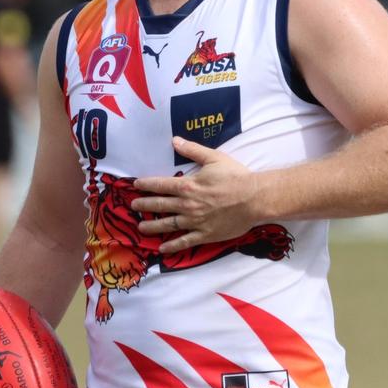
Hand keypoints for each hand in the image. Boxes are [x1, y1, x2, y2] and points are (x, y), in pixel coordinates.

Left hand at [131, 137, 264, 253]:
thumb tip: (174, 139)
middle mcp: (187, 205)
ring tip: (141, 227)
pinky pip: (185, 241)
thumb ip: (192, 150)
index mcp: (188, 186)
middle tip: (133, 206)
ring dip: (153, 225)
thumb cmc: (235, 177)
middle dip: (145, 204)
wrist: (254, 198)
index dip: (147, 184)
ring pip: (168, 224)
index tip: (135, 185)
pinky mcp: (205, 234)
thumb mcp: (214, 158)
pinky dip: (173, 245)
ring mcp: (195, 221)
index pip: (161, 185)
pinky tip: (162, 247)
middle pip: (161, 205)